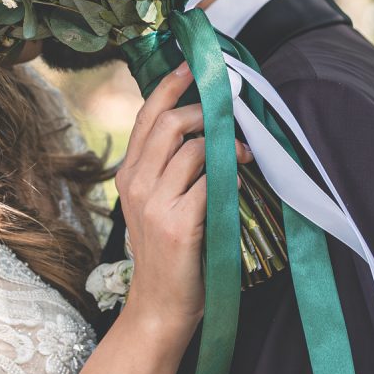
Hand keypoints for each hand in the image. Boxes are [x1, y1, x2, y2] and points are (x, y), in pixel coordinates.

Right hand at [114, 63, 247, 339]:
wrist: (160, 307)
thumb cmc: (168, 257)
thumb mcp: (157, 206)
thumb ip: (168, 171)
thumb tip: (201, 130)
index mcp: (128, 176)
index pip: (145, 117)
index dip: (169, 86)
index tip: (192, 66)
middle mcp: (135, 185)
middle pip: (170, 123)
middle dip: (205, 108)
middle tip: (230, 110)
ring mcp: (155, 204)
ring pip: (194, 147)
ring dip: (225, 139)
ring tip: (246, 146)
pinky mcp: (179, 224)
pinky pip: (210, 179)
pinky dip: (232, 168)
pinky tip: (245, 169)